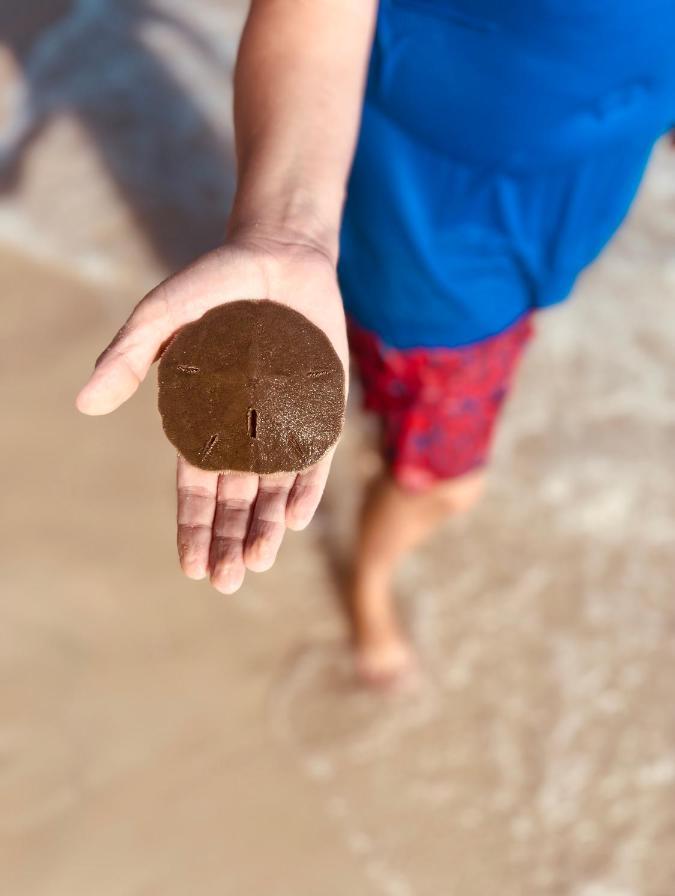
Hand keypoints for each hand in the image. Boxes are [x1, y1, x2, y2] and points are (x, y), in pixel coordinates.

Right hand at [76, 234, 348, 592]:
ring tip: (258, 562)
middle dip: (229, 542)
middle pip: (236, 500)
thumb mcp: (164, 317)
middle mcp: (246, 429)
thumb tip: (85, 404)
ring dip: (266, 527)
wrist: (280, 255)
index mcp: (205, 419)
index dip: (193, 527)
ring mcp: (286, 422)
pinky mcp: (322, 410)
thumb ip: (128, 357)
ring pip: (275, 489)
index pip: (197, 486)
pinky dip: (306, 487)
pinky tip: (295, 518)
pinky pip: (315, 457)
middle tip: (226, 582)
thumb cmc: (215, 286)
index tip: (192, 567)